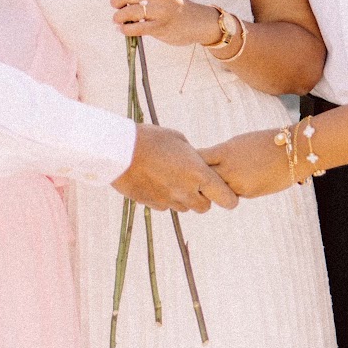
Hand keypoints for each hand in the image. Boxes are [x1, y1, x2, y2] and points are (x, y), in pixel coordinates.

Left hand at [110, 0, 213, 49]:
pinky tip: (124, 29)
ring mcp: (160, 10)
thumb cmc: (171, 3)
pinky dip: (125, 29)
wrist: (193, 21)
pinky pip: (135, 28)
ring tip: (118, 19)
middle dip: (115, 2)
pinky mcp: (160, 26)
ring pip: (128, 12)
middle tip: (117, 6)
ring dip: (118, 17)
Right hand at [114, 124, 238, 211]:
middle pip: (204, 207)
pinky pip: (166, 206)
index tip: (222, 191)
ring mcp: (169, 200)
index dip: (228, 197)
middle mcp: (186, 191)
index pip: (226, 199)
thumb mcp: (179, 140)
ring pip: (184, 208)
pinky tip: (156, 182)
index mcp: (198, 174)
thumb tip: (197, 162)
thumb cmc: (151, 139)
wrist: (119, 150)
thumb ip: (193, 156)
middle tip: (193, 182)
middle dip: (202, 197)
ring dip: (183, 198)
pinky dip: (165, 198)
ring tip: (170, 179)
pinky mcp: (153, 204)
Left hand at [200, 130, 296, 199]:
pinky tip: (237, 182)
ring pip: (217, 189)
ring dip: (214, 187)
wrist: (294, 152)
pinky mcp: (248, 193)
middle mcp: (228, 168)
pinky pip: (232, 193)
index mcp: (225, 151)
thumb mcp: (239, 142)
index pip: (198, 158)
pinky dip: (231, 189)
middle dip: (198, 177)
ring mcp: (238, 183)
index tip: (189, 161)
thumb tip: (207, 162)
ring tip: (214, 182)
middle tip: (193, 178)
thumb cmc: (266, 142)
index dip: (192, 161)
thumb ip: (221, 153)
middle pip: (203, 177)